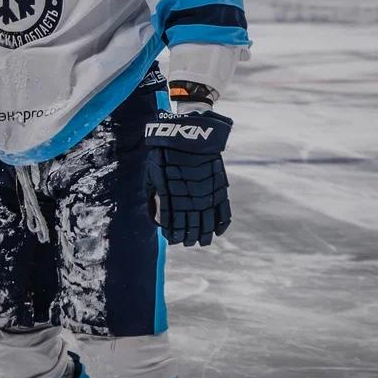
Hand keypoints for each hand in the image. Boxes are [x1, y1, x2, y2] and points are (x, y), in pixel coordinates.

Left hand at [143, 110, 232, 246]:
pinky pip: (223, 211)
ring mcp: (206, 194)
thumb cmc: (166, 152)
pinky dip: (221, 224)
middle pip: (190, 226)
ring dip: (203, 235)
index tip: (171, 239)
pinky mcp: (219, 188)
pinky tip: (217, 233)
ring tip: (199, 242)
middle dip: (187, 238)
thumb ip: (156, 195)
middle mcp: (190, 198)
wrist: (189, 134)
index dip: (172, 234)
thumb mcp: (154, 172)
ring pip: (206, 223)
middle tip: (185, 243)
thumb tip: (156, 216)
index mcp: (171, 195)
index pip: (172, 222)